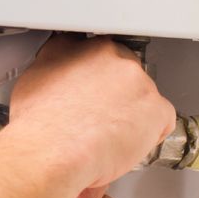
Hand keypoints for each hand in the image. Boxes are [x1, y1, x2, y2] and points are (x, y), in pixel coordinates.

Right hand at [0, 38, 176, 190]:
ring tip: (108, 136)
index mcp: (90, 47)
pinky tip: (127, 144)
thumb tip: (57, 68)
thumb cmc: (40, 124)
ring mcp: (140, 83)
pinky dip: (150, 134)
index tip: (94, 92)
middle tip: (99, 118)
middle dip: (117, 95)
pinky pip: (163, 121)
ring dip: (132, 114)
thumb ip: (55, 64)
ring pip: (144, 98)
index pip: (105, 55)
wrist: (52, 150)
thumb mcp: (35, 76)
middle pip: (126, 75)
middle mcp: (117, 58)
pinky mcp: (156, 109)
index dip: (99, 78)